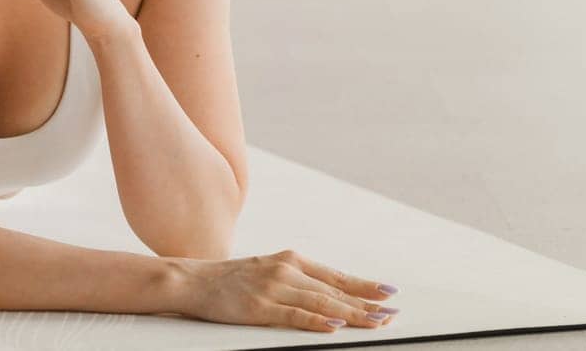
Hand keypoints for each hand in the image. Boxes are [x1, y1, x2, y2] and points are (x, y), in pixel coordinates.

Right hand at [174, 249, 400, 331]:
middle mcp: (285, 270)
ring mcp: (273, 288)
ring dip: (352, 314)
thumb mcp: (268, 271)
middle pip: (334, 291)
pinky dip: (318, 321)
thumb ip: (296, 280)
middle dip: (366, 304)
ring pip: (321, 303)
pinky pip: (295, 316)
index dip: (364, 286)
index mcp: (290, 259)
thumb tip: (328, 295)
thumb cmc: (231, 280)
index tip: (388, 294)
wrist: (193, 280)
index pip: (335, 276)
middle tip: (392, 313)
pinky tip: (335, 327)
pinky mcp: (259, 307)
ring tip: (376, 322)